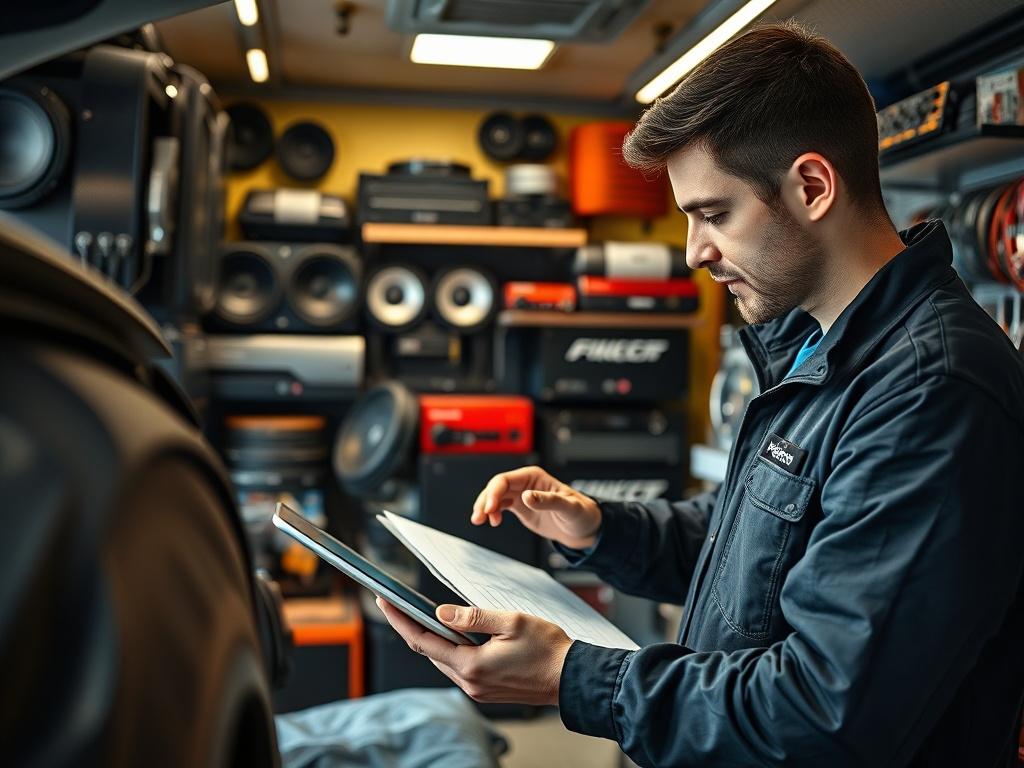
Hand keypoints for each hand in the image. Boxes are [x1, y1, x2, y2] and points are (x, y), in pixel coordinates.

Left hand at [376, 598, 571, 705]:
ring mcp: (478, 690)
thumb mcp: (511, 621)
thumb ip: (473, 617)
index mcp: (472, 665)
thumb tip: (441, 614)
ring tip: (420, 615)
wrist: (572, 678)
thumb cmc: (548, 649)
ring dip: (432, 640)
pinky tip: (453, 635)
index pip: (423, 641)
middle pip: (430, 653)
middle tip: (397, 603)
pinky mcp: (487, 690)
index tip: (385, 602)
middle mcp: (471, 682)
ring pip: (444, 661)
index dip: (400, 620)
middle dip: (411, 627)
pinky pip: (460, 668)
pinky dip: (451, 650)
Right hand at [471, 465, 601, 549]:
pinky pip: (500, 506)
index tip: (489, 508)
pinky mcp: (521, 508)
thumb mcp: (568, 507)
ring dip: (485, 507)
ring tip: (479, 520)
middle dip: (485, 500)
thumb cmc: (581, 513)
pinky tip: (492, 521)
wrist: (584, 528)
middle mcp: (525, 484)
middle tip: (479, 517)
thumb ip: (548, 501)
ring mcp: (522, 496)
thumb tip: (526, 496)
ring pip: (496, 497)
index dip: (493, 493)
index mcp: (534, 477)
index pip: (505, 480)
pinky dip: (492, 513)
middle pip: (496, 488)